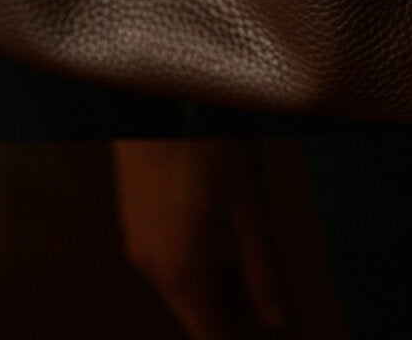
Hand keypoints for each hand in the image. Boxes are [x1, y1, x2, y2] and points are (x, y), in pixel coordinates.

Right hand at [111, 137, 289, 339]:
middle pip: (194, 314)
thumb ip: (264, 270)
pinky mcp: (131, 217)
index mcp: (182, 273)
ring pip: (178, 286)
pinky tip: (216, 236)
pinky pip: (165, 259)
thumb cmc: (207, 146)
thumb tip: (281, 322)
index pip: (211, 338)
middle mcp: (152, 267)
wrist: (154, 95)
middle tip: (268, 304)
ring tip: (249, 270)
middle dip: (230, 316)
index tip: (267, 333)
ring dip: (212, 288)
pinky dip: (192, 263)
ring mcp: (136, 241)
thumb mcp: (248, 207)